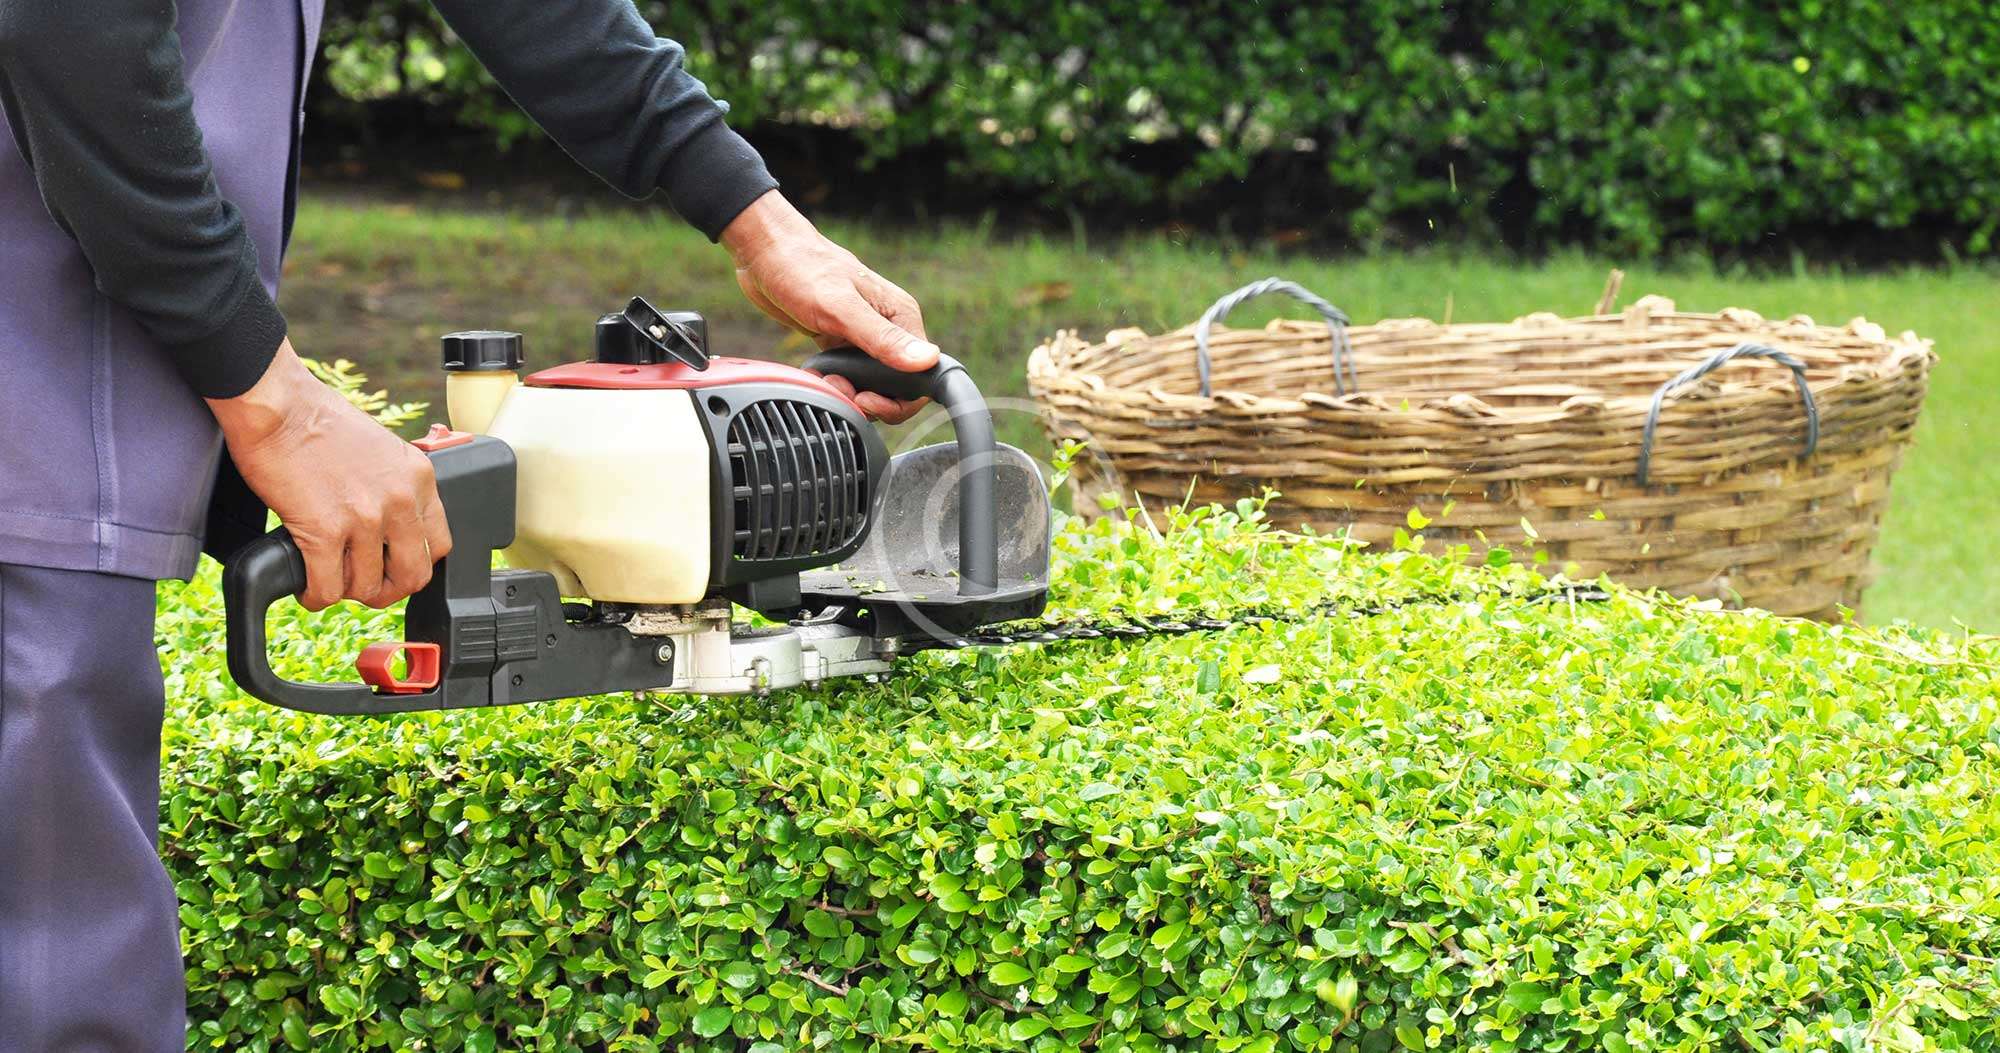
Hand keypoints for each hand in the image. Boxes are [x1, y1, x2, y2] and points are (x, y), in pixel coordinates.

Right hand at [207, 341, 452, 610]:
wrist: (278, 404)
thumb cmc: (317, 419)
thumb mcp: (382, 449)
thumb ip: (395, 486)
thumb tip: (390, 524)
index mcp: (419, 478)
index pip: (439, 544)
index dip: (415, 563)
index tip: (394, 565)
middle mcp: (400, 500)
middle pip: (413, 575)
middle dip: (388, 589)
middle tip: (364, 585)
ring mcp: (365, 518)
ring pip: (367, 587)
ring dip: (344, 590)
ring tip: (328, 577)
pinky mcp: (325, 530)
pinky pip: (328, 588)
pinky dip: (314, 595)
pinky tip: (306, 585)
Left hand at [721, 190, 937, 422]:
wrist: (765, 253)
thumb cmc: (802, 268)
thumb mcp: (841, 308)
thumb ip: (882, 338)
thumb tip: (926, 361)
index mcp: (900, 316)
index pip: (923, 375)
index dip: (900, 400)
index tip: (867, 399)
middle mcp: (888, 327)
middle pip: (898, 387)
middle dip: (871, 401)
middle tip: (842, 391)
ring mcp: (865, 335)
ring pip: (871, 385)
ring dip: (850, 393)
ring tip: (826, 379)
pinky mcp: (842, 341)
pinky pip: (849, 376)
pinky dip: (835, 383)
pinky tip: (818, 373)